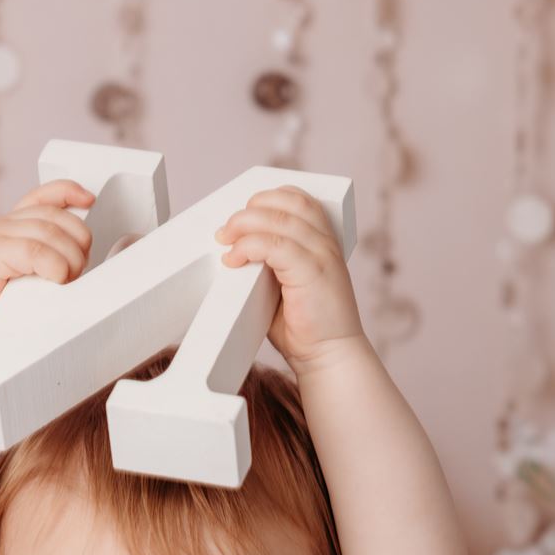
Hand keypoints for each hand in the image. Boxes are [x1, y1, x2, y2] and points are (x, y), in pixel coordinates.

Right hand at [0, 179, 94, 343]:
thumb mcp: (33, 277)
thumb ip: (52, 258)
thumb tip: (84, 253)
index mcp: (15, 226)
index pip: (45, 194)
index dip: (70, 191)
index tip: (89, 200)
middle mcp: (4, 225)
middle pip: (56, 216)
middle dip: (77, 241)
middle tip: (77, 271)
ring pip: (48, 232)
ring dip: (68, 258)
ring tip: (65, 280)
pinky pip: (32, 250)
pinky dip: (52, 265)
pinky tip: (54, 278)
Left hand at [214, 185, 366, 375]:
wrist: (329, 356)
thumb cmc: (306, 327)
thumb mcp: (284, 285)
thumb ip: (269, 263)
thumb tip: (233, 248)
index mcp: (323, 242)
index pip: (298, 199)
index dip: (267, 198)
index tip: (242, 215)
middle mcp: (326, 243)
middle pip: (288, 201)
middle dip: (251, 208)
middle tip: (227, 229)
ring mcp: (322, 256)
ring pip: (279, 219)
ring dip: (244, 224)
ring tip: (225, 240)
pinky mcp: (312, 273)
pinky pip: (275, 245)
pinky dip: (249, 246)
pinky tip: (234, 259)